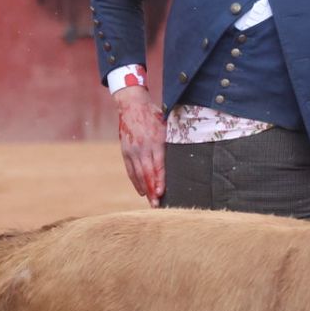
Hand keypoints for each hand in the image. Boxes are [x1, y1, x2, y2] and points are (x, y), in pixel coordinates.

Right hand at [115, 85, 164, 205]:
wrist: (131, 105)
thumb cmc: (154, 115)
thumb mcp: (166, 126)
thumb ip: (172, 143)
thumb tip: (184, 159)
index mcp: (155, 141)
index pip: (158, 165)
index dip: (159, 180)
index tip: (161, 193)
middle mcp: (142, 147)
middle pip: (147, 173)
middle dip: (152, 191)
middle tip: (156, 205)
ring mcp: (131, 150)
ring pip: (137, 174)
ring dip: (144, 189)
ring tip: (150, 202)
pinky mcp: (125, 151)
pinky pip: (130, 170)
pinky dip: (136, 182)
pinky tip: (142, 191)